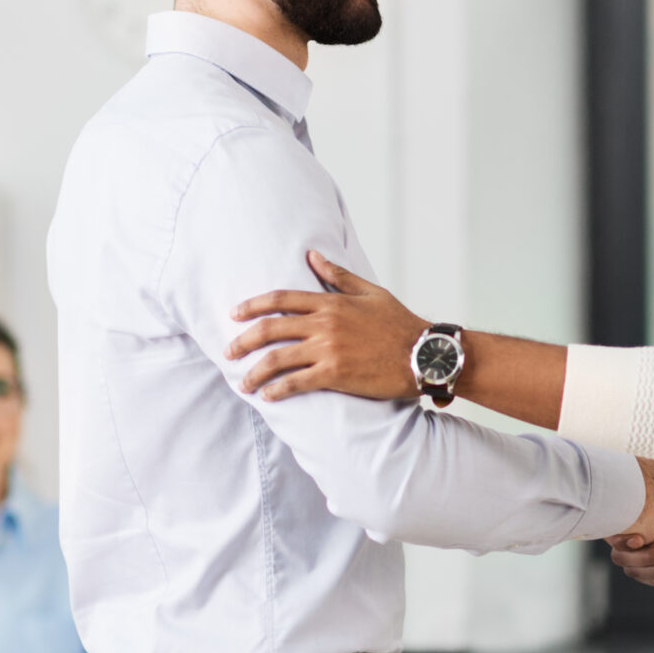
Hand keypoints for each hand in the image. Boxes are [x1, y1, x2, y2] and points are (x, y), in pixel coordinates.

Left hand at [229, 252, 429, 400]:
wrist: (424, 354)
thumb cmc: (400, 324)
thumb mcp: (370, 292)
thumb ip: (338, 275)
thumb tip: (312, 256)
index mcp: (331, 302)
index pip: (281, 299)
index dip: (252, 305)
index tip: (234, 314)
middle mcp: (324, 324)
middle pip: (270, 329)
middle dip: (243, 340)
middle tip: (229, 351)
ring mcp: (328, 350)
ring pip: (278, 359)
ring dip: (255, 372)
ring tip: (243, 383)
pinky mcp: (335, 375)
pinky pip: (296, 383)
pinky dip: (278, 390)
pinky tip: (268, 396)